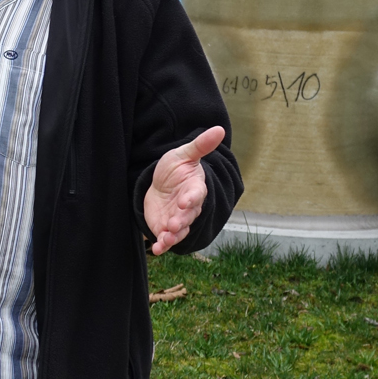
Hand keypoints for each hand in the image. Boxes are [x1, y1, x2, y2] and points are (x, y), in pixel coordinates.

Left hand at [144, 126, 225, 255]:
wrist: (161, 184)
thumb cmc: (175, 168)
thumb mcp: (184, 154)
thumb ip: (200, 146)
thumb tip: (219, 129)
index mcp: (195, 189)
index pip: (196, 194)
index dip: (191, 199)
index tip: (185, 201)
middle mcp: (189, 207)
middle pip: (188, 215)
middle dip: (181, 220)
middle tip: (173, 224)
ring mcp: (178, 219)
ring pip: (179, 230)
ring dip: (173, 236)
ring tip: (164, 239)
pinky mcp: (166, 228)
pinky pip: (167, 239)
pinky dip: (163, 245)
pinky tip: (157, 249)